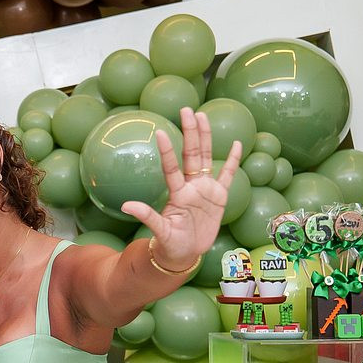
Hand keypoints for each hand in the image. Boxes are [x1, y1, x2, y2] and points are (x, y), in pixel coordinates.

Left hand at [121, 107, 243, 272]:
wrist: (185, 253)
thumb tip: (125, 206)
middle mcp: (191, 186)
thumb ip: (147, 217)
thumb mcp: (160, 232)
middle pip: (191, 154)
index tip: (159, 132)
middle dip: (190, 132)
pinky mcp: (220, 197)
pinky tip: (237, 144)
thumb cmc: (170, 243)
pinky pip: (227, 175)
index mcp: (178, 193)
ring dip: (205, 138)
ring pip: (206, 158)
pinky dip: (232, 161)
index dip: (167, 151)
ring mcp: (206, 189)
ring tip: (202, 117)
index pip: (171, 167)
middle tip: (186, 109)